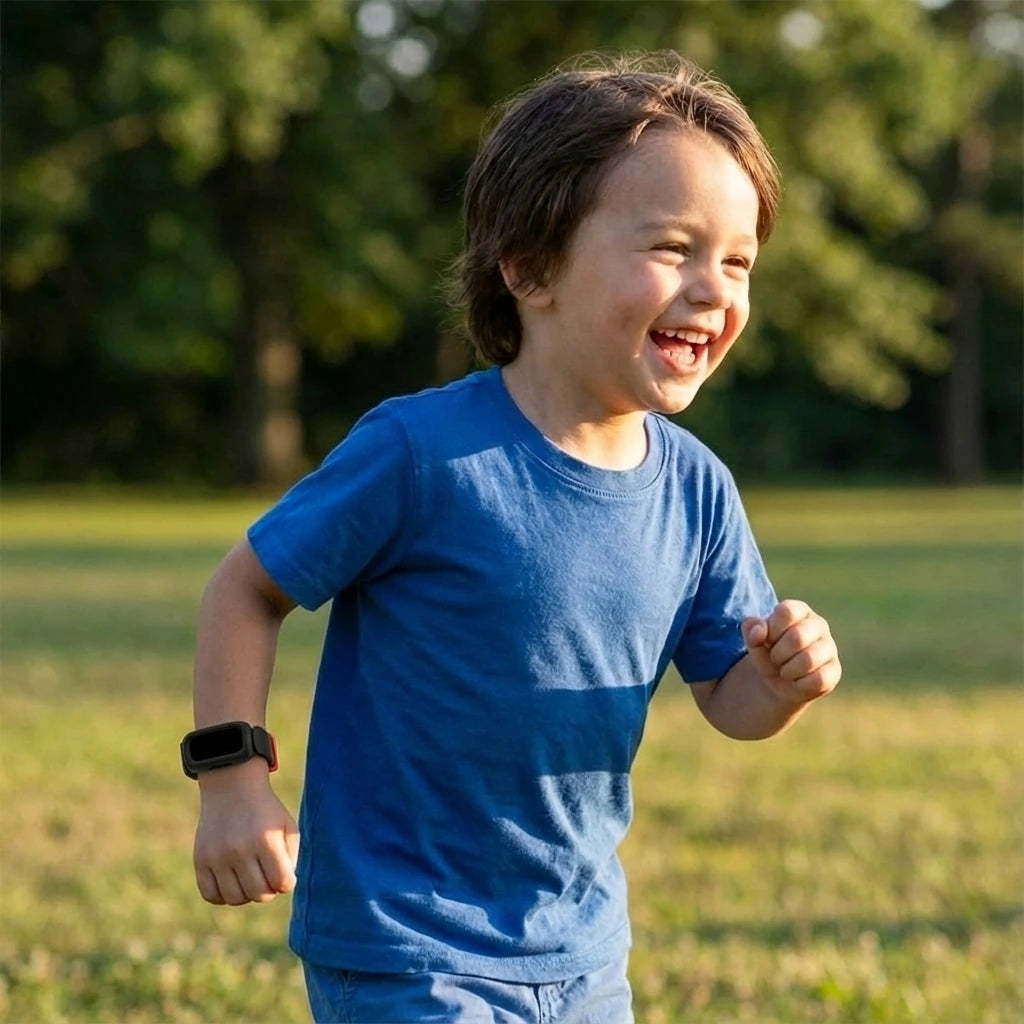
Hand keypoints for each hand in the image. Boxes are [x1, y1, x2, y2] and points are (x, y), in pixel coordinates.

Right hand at [193, 759, 299, 905]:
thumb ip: (290, 858)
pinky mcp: (201, 860)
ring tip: (249, 878)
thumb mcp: (287, 826)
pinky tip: (231, 881)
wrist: (232, 786)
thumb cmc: (265, 810)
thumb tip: (282, 887)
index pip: (282, 883)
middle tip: (266, 876)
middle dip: (268, 890)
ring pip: (236, 899)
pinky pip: (211, 895)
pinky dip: (223, 895)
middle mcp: (240, 850)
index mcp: (266, 841)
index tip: (284, 874)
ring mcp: (218, 857)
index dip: (287, 883)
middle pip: (260, 894)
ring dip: (246, 894)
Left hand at [742, 599, 840, 705]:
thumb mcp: (754, 640)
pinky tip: (797, 681)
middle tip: (775, 658)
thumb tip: (759, 631)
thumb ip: (751, 629)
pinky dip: (799, 684)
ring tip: (785, 670)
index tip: (768, 639)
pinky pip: (818, 680)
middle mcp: (819, 625)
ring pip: (809, 659)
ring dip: (788, 670)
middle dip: (778, 653)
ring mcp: (830, 648)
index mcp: (799, 610)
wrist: (778, 680)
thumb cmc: (768, 652)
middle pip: (798, 637)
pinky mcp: (835, 671)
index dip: (772, 630)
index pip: (787, 612)